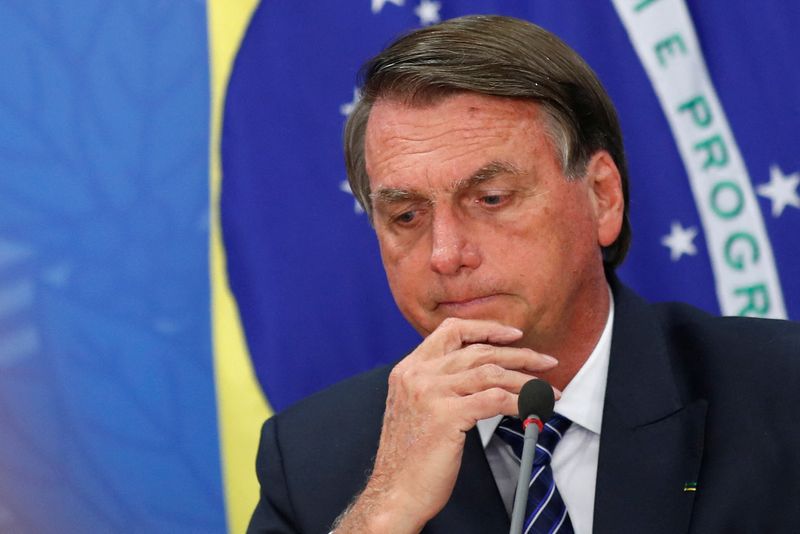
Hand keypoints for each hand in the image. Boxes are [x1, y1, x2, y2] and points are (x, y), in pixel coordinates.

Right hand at [333, 318, 559, 533]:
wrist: (395, 491)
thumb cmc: (409, 456)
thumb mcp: (415, 407)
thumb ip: (437, 383)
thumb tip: (481, 372)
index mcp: (409, 368)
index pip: (451, 330)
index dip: (486, 328)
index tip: (513, 335)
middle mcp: (417, 375)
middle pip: (478, 350)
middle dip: (519, 354)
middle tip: (545, 361)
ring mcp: (431, 393)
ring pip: (490, 372)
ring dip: (526, 380)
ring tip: (546, 390)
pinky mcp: (446, 415)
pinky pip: (494, 400)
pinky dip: (519, 402)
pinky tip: (530, 409)